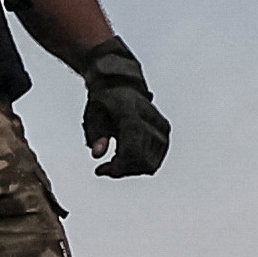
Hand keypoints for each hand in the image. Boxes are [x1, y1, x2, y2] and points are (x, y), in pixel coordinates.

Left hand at [80, 42, 170, 178]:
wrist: (121, 86)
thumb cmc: (104, 103)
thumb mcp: (92, 117)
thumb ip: (95, 136)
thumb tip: (97, 154)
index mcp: (132, 115)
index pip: (132, 151)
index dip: (117, 167)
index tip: (100, 169)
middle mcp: (152, 121)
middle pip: (141, 161)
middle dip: (122, 170)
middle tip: (106, 167)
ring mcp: (162, 127)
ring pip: (151, 165)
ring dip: (131, 169)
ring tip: (115, 160)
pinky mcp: (165, 133)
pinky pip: (156, 160)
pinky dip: (140, 164)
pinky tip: (126, 157)